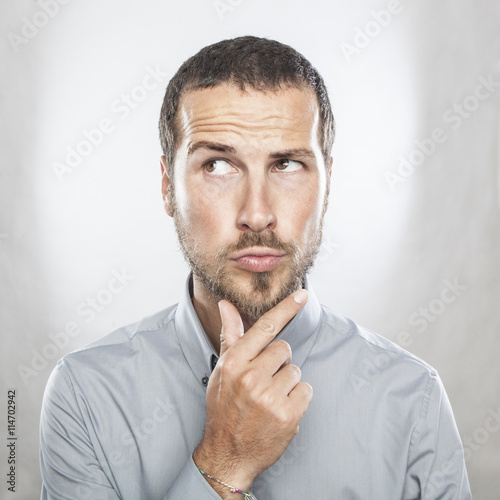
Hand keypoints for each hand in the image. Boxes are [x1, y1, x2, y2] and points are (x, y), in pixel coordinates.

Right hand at [193, 289, 312, 496]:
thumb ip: (230, 335)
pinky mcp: (288, 415)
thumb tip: (226, 305)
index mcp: (234, 362)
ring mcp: (270, 397)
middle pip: (284, 349)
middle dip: (278, 362)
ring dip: (287, 383)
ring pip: (296, 371)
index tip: (303, 294)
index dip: (286, 308)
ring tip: (269, 398)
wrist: (227, 454)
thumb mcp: (222, 370)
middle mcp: (251, 377)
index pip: (266, 327)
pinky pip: (306, 391)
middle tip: (263, 381)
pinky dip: (298, 400)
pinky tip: (280, 410)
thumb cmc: (224, 407)